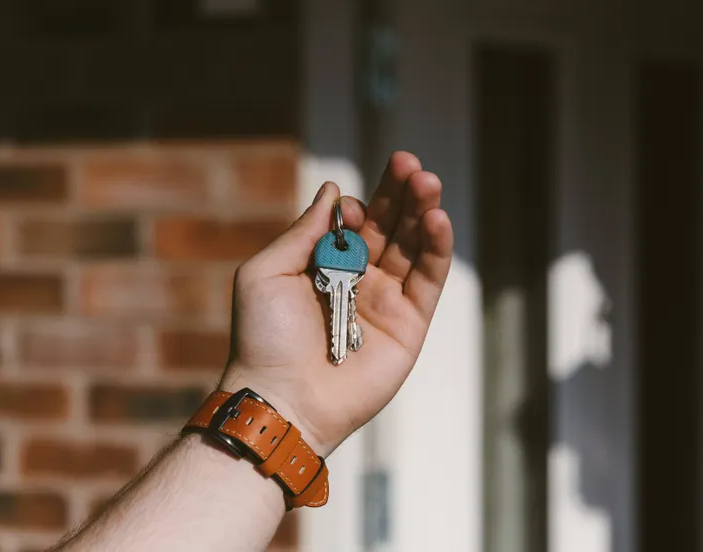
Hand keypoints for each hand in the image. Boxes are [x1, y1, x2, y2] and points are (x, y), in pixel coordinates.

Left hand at [219, 152, 452, 455]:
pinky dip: (437, 249)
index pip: (356, 222)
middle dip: (401, 194)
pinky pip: (429, 280)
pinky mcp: (410, 324)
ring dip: (423, 212)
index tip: (354, 207)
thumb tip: (333, 190)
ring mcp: (387, 300)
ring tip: (427, 182)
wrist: (283, 398)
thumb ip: (303, 231)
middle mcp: (360, 279)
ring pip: (414, 247)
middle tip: (411, 165)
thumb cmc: (264, 337)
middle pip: (391, 227)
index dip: (362, 205)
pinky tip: (437, 220)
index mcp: (325, 265)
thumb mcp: (267, 273)